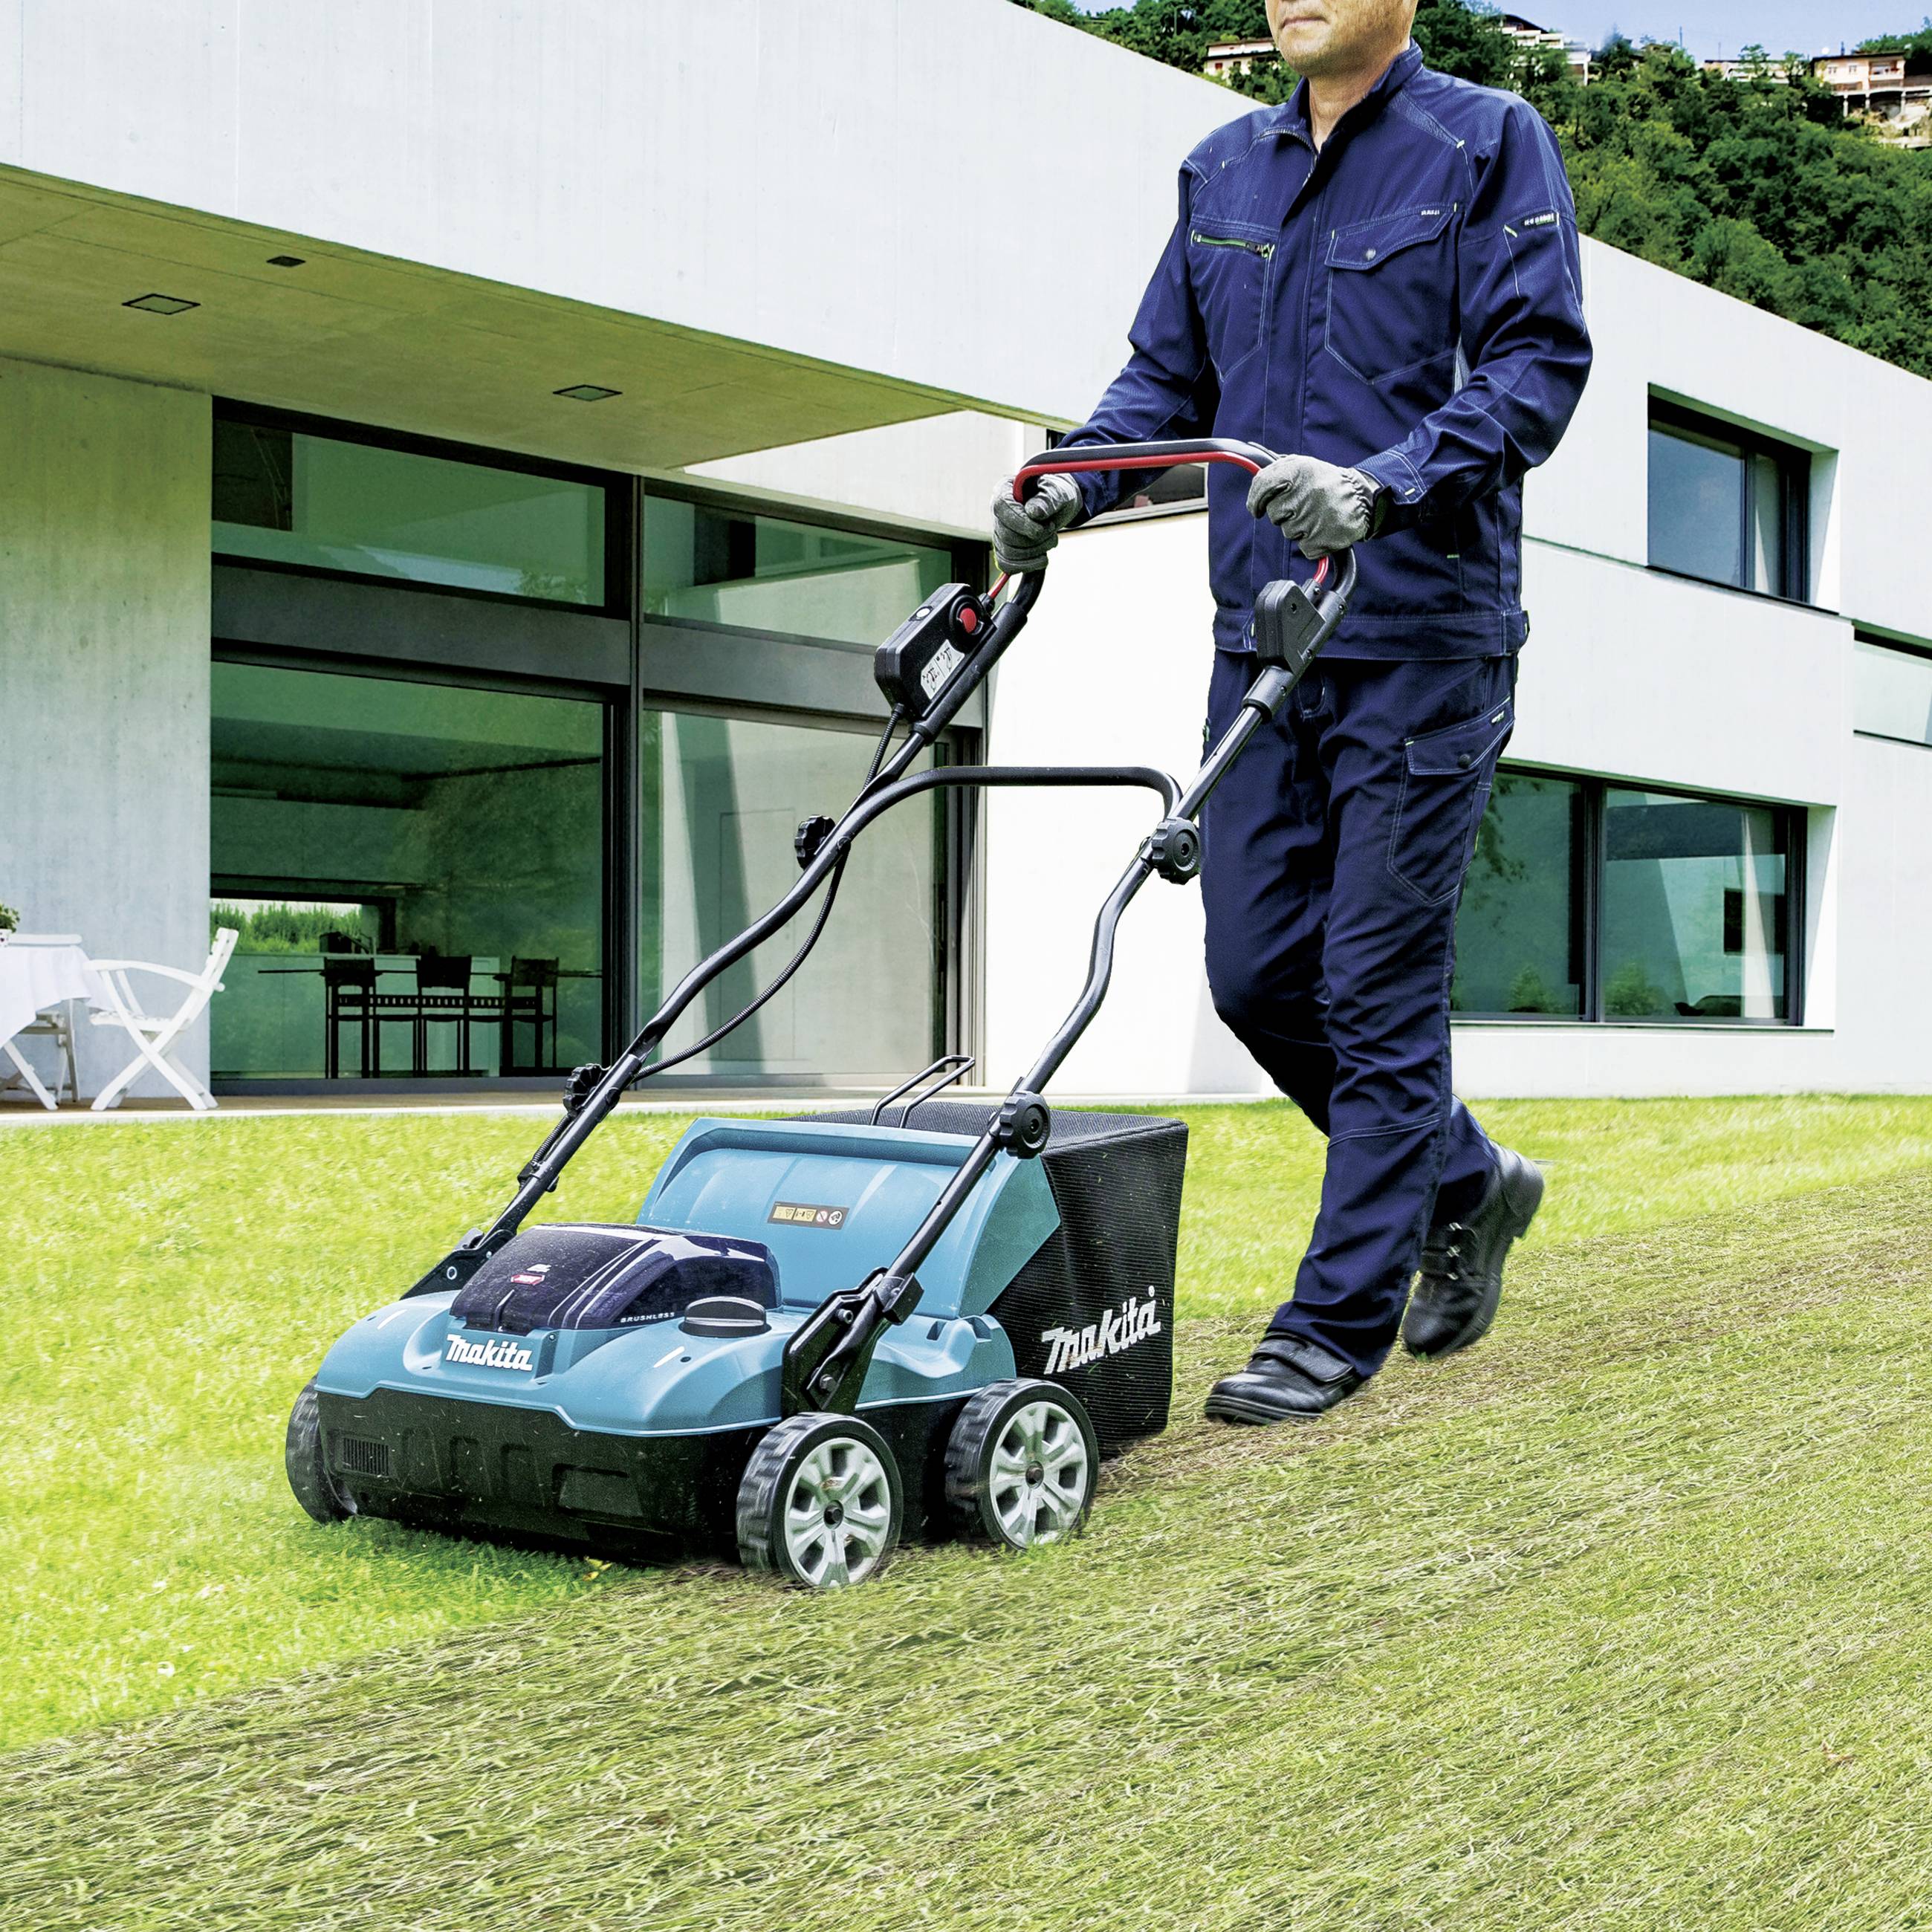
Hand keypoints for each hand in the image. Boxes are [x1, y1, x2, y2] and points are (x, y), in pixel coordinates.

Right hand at [991, 472, 1081, 572]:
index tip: (1039, 530)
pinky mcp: (1005, 548)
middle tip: (1051, 530)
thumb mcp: (1058, 492)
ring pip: (1008, 552)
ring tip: (1051, 540)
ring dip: (1034, 552)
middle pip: (1005, 534)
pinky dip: (1027, 565)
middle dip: (1033, 539)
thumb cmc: (1056, 494)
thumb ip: (1047, 499)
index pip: (1001, 508)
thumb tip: (1034, 512)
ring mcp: (1000, 531)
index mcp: (1005, 490)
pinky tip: (1043, 559)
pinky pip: (1008, 565)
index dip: (1019, 522)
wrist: (1059, 506)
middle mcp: (998, 512)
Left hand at [1246, 454, 1380, 558]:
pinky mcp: (1322, 539)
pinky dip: (1311, 542)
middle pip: (1274, 514)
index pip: (1263, 485)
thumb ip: (1276, 471)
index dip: (1255, 500)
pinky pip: (1304, 548)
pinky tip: (1323, 528)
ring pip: (1288, 532)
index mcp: (1299, 470)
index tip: (1256, 508)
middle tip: (1303, 506)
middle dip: (1284, 513)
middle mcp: (1306, 492)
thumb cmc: (1326, 483)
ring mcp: (1314, 517)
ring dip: (1299, 528)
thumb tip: (1254, 477)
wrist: (1362, 498)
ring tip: (1317, 515)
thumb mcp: (1303, 466)